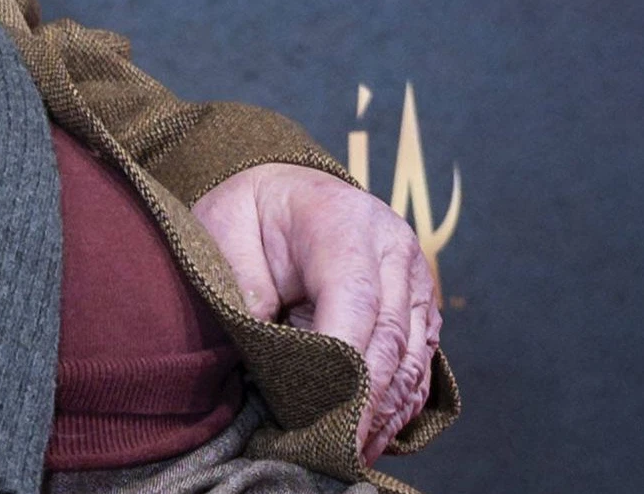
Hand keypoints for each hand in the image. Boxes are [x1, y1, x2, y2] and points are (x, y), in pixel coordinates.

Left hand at [191, 162, 439, 462]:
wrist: (286, 191)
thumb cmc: (250, 212)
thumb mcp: (225, 230)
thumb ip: (244, 285)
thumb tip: (264, 344)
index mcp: (347, 223)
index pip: (357, 302)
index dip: (345, 364)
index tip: (325, 414)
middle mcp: (394, 250)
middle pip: (390, 339)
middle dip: (365, 401)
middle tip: (338, 450)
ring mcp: (414, 280)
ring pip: (411, 358)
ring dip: (385, 411)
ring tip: (354, 452)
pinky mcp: (418, 308)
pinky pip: (418, 363)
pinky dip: (398, 402)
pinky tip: (375, 434)